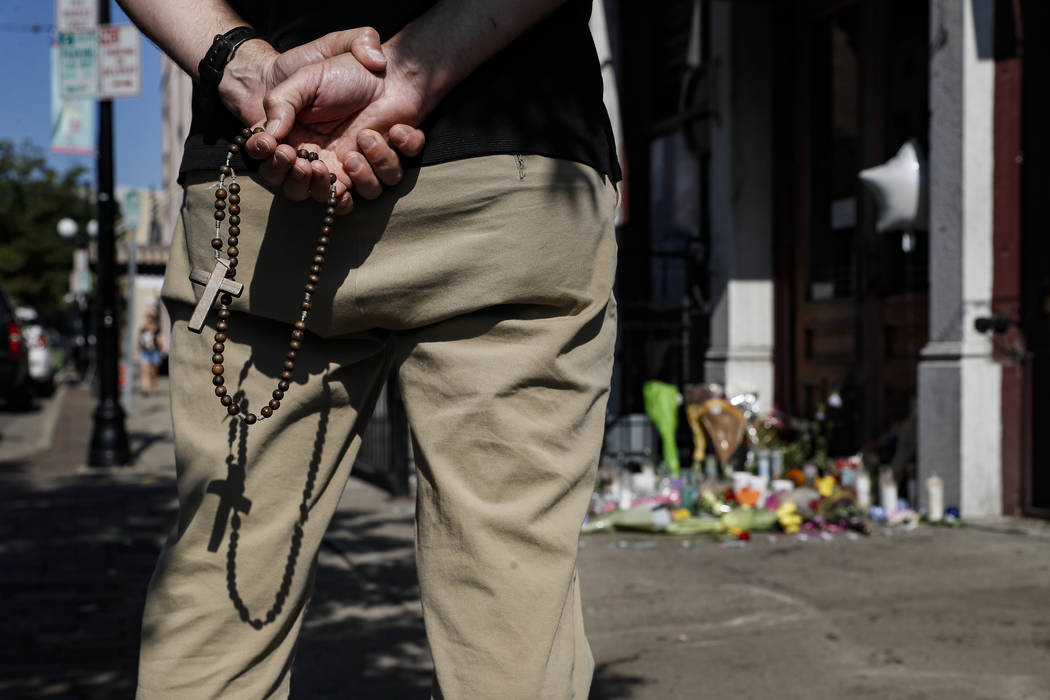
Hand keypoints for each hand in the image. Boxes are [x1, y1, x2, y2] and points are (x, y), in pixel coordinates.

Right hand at [245, 43, 426, 205]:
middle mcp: (320, 160)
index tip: (283, 151)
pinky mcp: (381, 165)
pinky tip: (395, 129)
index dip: (273, 167)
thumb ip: (281, 102)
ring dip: (356, 173)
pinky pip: (386, 181)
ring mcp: (351, 166)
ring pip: (345, 197)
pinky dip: (390, 157)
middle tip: (311, 163)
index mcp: (296, 141)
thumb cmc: (344, 73)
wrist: (389, 72)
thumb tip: (270, 133)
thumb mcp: (305, 80)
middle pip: (301, 192)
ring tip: (363, 137)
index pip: (273, 168)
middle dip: (303, 182)